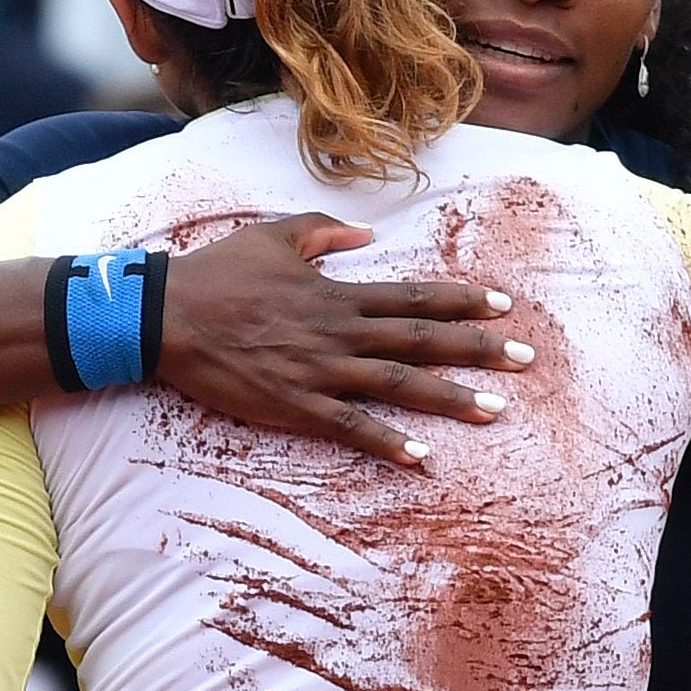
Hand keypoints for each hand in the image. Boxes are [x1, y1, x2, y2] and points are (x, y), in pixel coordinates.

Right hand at [156, 215, 536, 466]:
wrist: (167, 317)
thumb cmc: (217, 274)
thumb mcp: (272, 235)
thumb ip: (323, 232)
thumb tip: (366, 231)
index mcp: (336, 291)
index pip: (413, 295)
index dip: (462, 299)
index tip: (504, 304)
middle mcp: (339, 330)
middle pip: (421, 339)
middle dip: (478, 348)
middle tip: (524, 358)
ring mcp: (320, 370)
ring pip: (398, 384)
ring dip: (449, 398)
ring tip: (496, 410)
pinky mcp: (295, 404)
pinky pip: (351, 427)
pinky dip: (388, 442)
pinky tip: (422, 458)